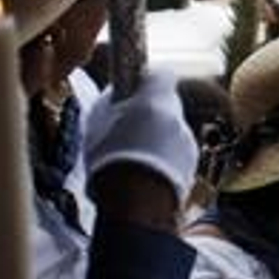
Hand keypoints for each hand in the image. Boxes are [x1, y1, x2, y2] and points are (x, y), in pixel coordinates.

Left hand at [84, 67, 198, 214]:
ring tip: (180, 150)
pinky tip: (174, 171)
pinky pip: (149, 166)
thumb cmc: (148, 148)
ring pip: (145, 141)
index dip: (152, 85)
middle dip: (161, 117)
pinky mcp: (123, 187)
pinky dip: (164, 166)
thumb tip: (160, 71)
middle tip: (180, 122)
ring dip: (164, 143)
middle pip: (139, 114)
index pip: (128, 86)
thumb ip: (157, 79)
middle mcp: (98, 134)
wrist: (141, 207)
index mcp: (101, 109)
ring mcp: (108, 162)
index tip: (171, 92)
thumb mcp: (157, 100)